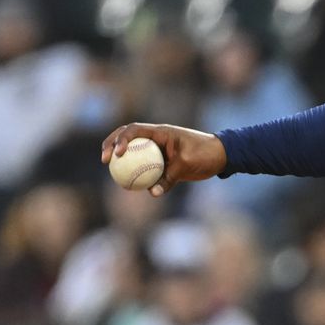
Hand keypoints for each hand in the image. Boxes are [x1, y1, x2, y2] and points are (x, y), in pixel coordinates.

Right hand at [100, 123, 227, 196]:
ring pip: (134, 152)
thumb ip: (169, 178)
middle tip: (103, 160)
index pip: (134, 130)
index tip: (117, 154)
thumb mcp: (187, 165)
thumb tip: (152, 193)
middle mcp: (155, 138)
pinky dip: (136, 174)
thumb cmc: (205, 154)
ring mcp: (157, 149)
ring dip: (120, 160)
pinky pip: (145, 167)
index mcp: (160, 132)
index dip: (121, 139)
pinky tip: (128, 186)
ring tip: (111, 172)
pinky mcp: (162, 161)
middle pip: (127, 137)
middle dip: (111, 144)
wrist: (220, 157)